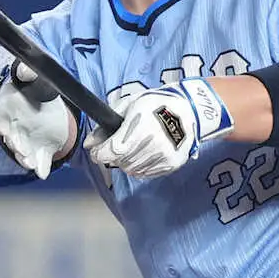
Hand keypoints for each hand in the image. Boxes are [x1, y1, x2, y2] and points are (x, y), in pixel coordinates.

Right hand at [0, 62, 72, 178]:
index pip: (0, 118)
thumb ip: (28, 72)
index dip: (2, 125)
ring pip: (22, 152)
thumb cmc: (34, 88)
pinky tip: (43, 172)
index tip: (5, 130)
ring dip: (26, 159)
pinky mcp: (41, 150)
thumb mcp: (32, 77)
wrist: (47, 102)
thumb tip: (24, 69)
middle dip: (16, 145)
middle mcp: (15, 127)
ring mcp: (27, 140)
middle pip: (11, 138)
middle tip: (22, 150)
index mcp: (9, 108)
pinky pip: (40, 161)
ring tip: (32, 163)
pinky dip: (41, 167)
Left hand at [84, 78, 233, 178]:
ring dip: (127, 162)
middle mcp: (151, 145)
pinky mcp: (171, 164)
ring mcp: (163, 156)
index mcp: (139, 128)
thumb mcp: (130, 105)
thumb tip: (89, 142)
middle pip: (121, 162)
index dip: (99, 154)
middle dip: (113, 156)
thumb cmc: (157, 104)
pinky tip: (145, 153)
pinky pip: (147, 173)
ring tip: (133, 148)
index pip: (111, 152)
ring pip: (133, 170)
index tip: (96, 152)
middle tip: (117, 146)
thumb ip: (107, 124)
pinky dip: (141, 166)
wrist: (189, 110)